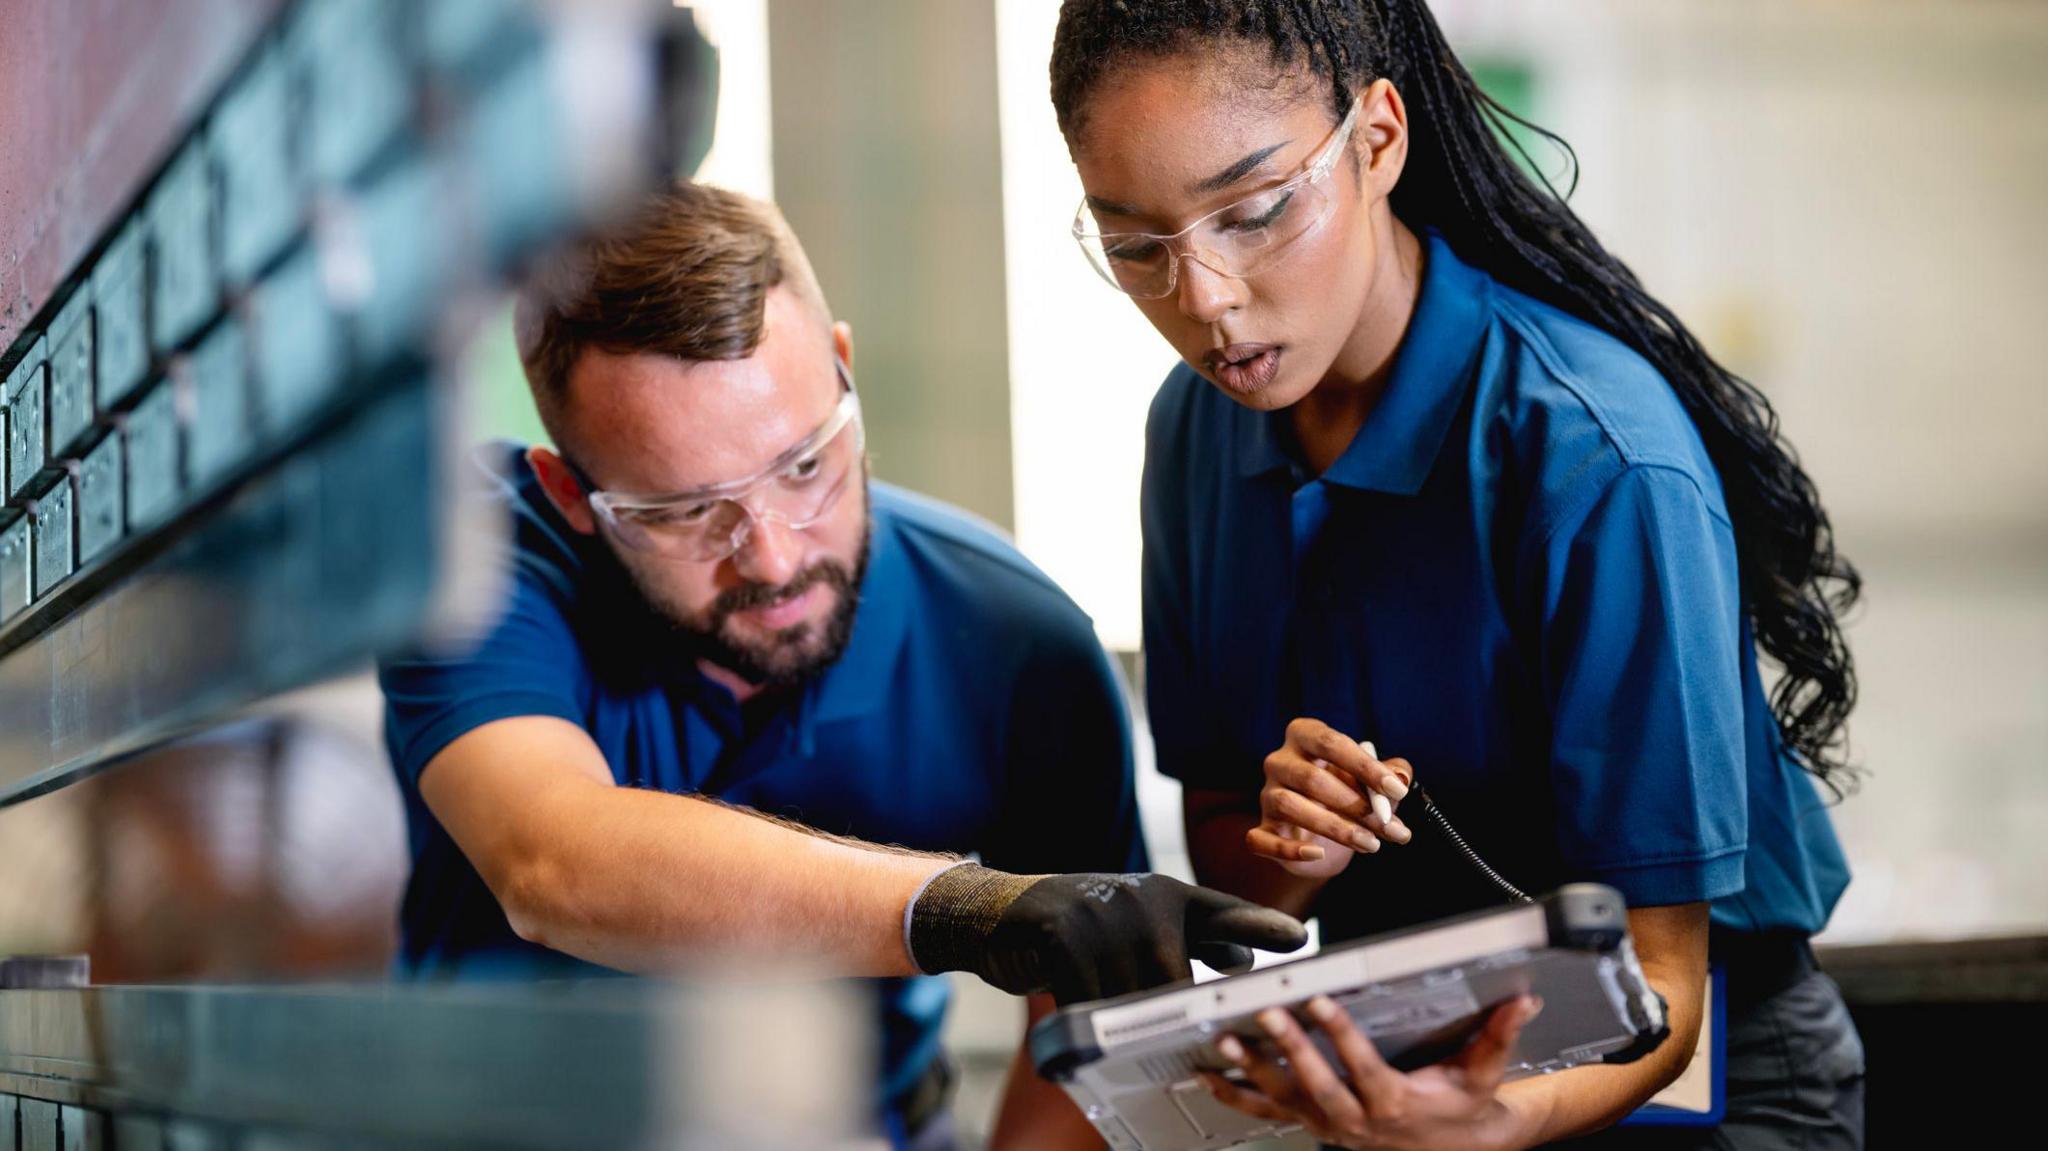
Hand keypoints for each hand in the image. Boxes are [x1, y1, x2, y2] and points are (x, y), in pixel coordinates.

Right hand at [907, 864, 1308, 1003]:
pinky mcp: (1065, 931)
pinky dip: (1084, 1015)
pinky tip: (1071, 1005)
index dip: (1261, 927)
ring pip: (1132, 997)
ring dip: (1115, 1014)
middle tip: (1153, 1031)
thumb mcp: (1134, 924)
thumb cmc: (1075, 927)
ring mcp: (1104, 911)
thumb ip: (1186, 939)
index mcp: (1167, 895)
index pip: (1224, 914)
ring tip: (1095, 997)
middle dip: (1161, 1014)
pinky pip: (1091, 999)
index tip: (1300, 940)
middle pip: (1174, 983)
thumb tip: (1240, 960)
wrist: (996, 911)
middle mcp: (1143, 897)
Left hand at [1201, 993, 1543, 1150]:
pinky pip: (1266, 1113)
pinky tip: (1206, 1075)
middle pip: (1317, 1085)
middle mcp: (1357, 1121)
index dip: (1339, 1035)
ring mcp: (1329, 1126)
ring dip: (1252, 1072)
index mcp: (1395, 1102)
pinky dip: (1233, 1095)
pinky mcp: (1312, 1125)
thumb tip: (1523, 1001)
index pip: (1363, 1066)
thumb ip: (1499, 1034)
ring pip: (1284, 1101)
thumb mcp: (1482, 1073)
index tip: (1320, 1002)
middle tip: (1268, 1014)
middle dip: (1290, 1050)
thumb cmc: (1461, 1104)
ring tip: (1226, 1041)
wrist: (1452, 1148)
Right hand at [1249, 718, 1414, 876]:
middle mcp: (1280, 761)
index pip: (1331, 743)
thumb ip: (1391, 775)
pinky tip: (1318, 853)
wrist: (1320, 836)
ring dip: (1335, 828)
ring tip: (1371, 844)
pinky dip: (1290, 849)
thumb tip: (1400, 777)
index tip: (1396, 790)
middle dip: (1356, 805)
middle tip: (1391, 828)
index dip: (1365, 766)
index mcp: (1305, 736)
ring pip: (1290, 806)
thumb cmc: (1347, 796)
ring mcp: (1267, 795)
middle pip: (1312, 778)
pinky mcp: (1261, 829)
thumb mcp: (1373, 782)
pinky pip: (1264, 839)